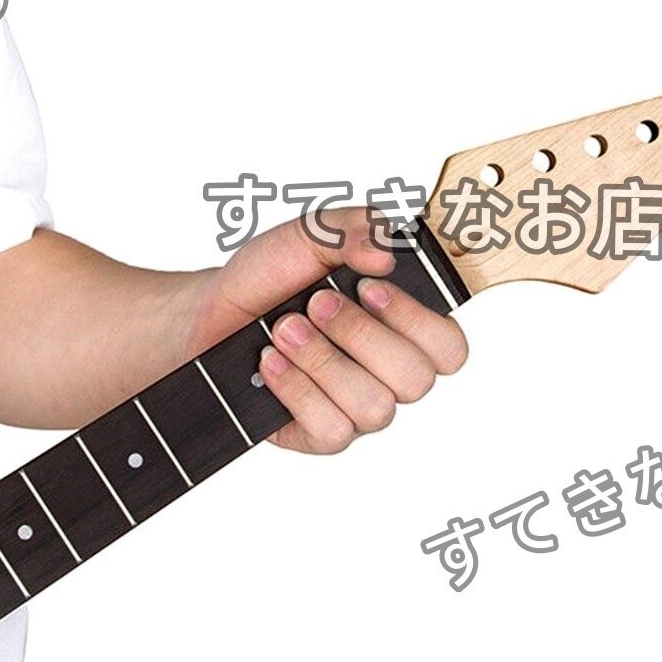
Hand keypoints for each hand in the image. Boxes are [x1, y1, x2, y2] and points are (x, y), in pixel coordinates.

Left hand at [190, 208, 467, 453]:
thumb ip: (355, 227)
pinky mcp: (321, 434)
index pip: (450, 348)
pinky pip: (332, 430)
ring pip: (376, 409)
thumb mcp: (312, 233)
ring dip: (323, 361)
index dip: (417, 321)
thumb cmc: (271, 275)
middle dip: (360, 335)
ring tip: (284, 329)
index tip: (369, 287)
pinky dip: (298, 391)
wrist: (211, 311)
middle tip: (316, 304)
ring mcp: (358, 407)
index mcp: (403, 326)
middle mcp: (388, 372)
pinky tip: (272, 363)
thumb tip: (386, 254)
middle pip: (417, 380)